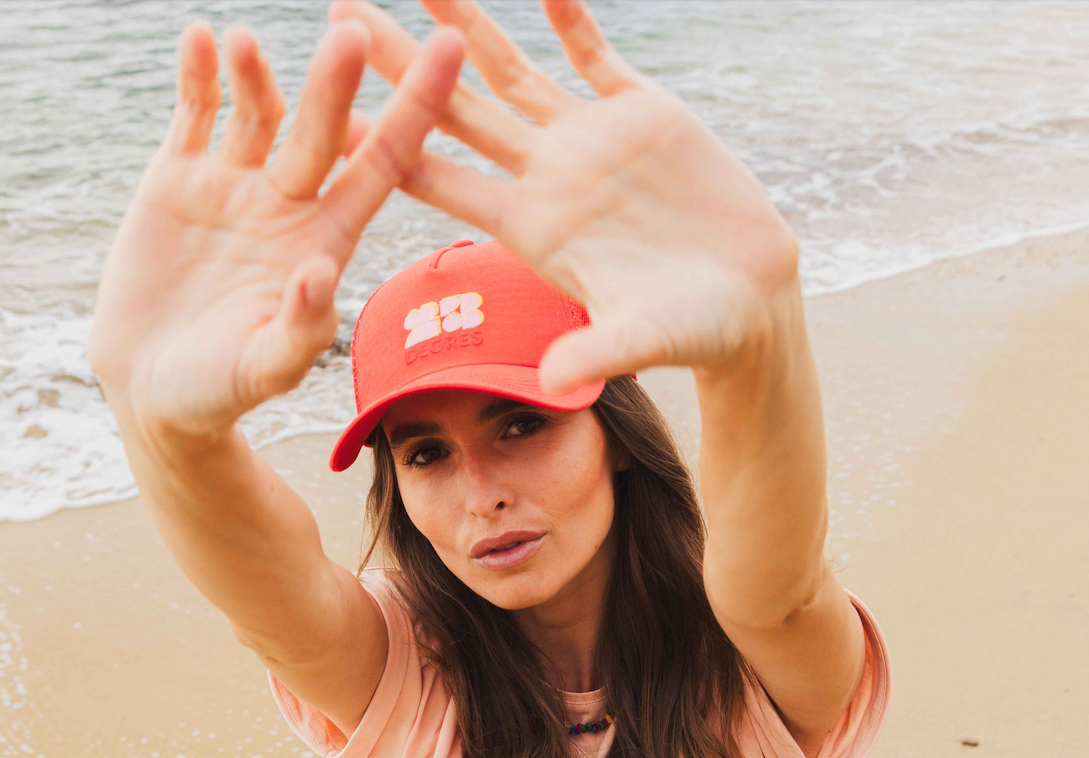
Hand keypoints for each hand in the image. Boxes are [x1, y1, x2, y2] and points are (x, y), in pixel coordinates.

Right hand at [88, 18, 464, 444]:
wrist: (154, 391)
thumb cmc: (221, 392)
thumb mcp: (265, 370)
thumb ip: (300, 328)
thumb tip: (320, 273)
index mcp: (328, 242)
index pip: (384, 167)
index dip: (415, 112)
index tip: (447, 55)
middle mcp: (290, 206)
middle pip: (324, 131)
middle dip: (339, 82)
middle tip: (356, 32)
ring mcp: (235, 188)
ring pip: (258, 113)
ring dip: (260, 75)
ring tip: (249, 44)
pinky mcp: (179, 180)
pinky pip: (195, 115)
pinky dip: (198, 77)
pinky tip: (201, 41)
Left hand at [330, 0, 800, 393]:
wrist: (750, 299)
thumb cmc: (694, 332)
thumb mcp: (642, 340)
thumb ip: (594, 352)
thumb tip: (549, 385)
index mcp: (533, 230)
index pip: (445, 182)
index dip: (389, 144)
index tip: (332, 110)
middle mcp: (549, 179)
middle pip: (457, 113)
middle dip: (402, 65)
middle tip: (342, 12)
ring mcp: (591, 142)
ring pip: (512, 72)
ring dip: (465, 26)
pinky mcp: (642, 113)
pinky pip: (594, 54)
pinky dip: (569, 16)